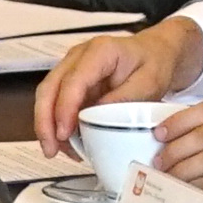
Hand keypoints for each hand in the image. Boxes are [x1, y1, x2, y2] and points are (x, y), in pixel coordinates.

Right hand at [31, 24, 201, 149]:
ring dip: (47, 125)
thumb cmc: (154, 63)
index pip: (73, 81)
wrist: (157, 53)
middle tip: (51, 148)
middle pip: (50, 87)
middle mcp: (79, 57)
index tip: (64, 133)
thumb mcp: (149, 82)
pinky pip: (57, 103)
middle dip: (45, 121)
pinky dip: (57, 124)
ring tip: (56, 150)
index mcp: (99, 52)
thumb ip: (124, 98)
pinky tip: (66, 143)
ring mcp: (72, 68)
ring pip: (47, 96)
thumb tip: (98, 117)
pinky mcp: (73, 82)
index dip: (64, 109)